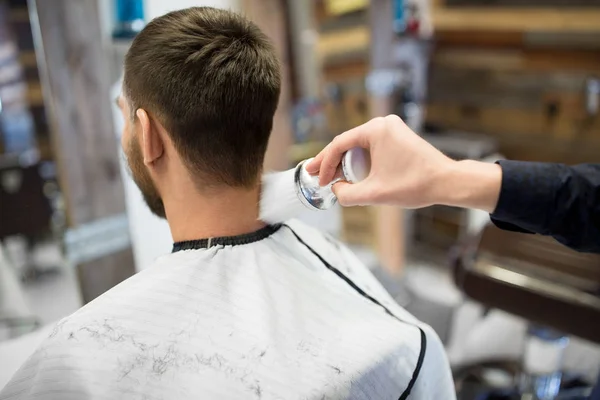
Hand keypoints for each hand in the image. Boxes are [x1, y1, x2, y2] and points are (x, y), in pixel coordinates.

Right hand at [305, 115, 453, 207]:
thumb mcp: (374, 193)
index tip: (320, 181)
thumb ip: (347, 194)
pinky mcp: (398, 137)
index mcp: (375, 129)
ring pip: (358, 145)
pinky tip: (350, 172)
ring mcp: (392, 129)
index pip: (339, 144)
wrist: (447, 182)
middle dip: (330, 161)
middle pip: (347, 142)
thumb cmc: (416, 184)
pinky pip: (371, 147)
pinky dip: (359, 160)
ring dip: (344, 162)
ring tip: (330, 176)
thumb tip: (336, 190)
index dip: (325, 164)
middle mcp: (383, 123)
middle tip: (313, 173)